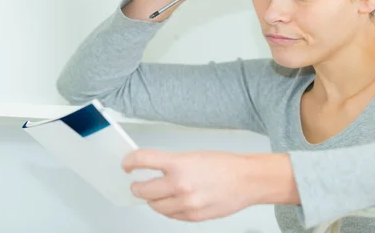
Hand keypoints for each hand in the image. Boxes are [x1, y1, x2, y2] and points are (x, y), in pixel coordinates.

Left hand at [122, 149, 298, 221]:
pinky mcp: (192, 217)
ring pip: (155, 206)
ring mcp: (185, 204)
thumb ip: (172, 164)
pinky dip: (168, 209)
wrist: (248, 180)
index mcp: (179, 164)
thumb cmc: (226, 166)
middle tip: (137, 184)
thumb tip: (154, 170)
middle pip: (143, 190)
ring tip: (157, 194)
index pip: (143, 160)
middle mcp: (179, 185)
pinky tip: (172, 202)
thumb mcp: (194, 156)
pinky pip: (171, 216)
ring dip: (152, 200)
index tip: (126, 165)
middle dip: (138, 187)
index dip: (130, 162)